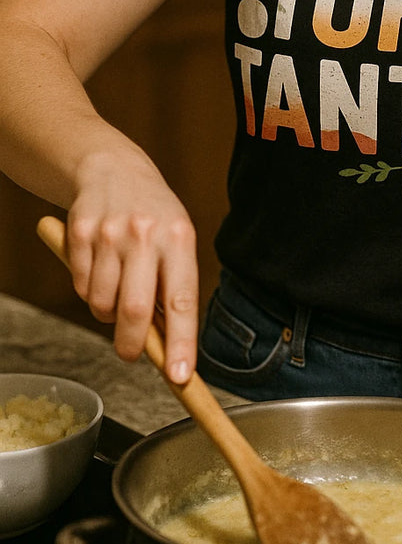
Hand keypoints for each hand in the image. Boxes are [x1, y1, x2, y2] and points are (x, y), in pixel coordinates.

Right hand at [65, 150, 197, 384]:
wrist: (112, 168)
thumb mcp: (177, 239)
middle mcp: (145, 234)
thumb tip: (172, 343)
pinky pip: (81, 286)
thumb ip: (173, 285)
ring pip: (101, 302)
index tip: (181, 375)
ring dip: (107, 314)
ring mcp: (108, 233)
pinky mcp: (78, 234)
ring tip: (117, 292)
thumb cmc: (153, 213)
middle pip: (135, 309)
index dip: (182, 342)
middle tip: (130, 353)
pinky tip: (100, 270)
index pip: (181, 300)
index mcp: (179, 237)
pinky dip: (90, 292)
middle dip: (131, 343)